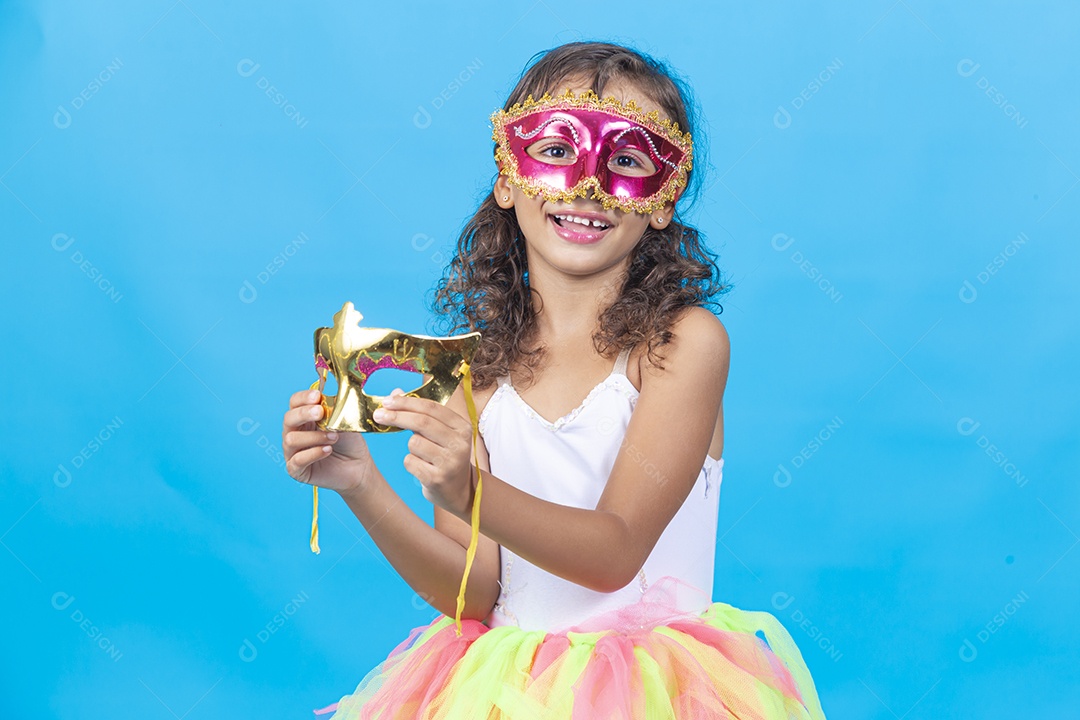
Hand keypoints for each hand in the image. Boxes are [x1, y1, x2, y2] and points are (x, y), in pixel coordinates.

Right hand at [282, 388, 375, 493]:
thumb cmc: (349, 443)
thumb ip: (333, 411)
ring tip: (333, 437)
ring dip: (314, 436)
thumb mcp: (343, 422)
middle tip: (320, 413)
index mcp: (304, 418)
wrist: (358, 467)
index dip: (303, 398)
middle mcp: (294, 433)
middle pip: (288, 418)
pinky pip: (297, 460)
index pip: (295, 403)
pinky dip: (313, 453)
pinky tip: (327, 450)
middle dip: (304, 414)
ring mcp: (292, 452)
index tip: (317, 396)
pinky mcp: (296, 470)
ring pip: (291, 439)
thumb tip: (325, 401)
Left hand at [373, 388, 477, 515]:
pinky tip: (422, 468)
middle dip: (397, 416)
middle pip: (421, 422)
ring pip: (414, 443)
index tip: (387, 401)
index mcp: (462, 427)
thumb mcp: (441, 433)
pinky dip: (410, 463)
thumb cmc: (446, 456)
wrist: (460, 490)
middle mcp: (460, 443)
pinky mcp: (437, 479)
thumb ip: (421, 412)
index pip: (431, 408)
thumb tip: (396, 392)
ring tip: (422, 455)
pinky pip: (410, 462)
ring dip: (410, 447)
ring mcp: (450, 462)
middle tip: (379, 415)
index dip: (406, 402)